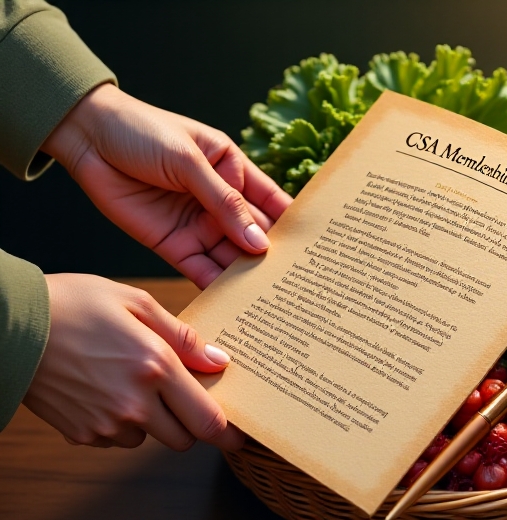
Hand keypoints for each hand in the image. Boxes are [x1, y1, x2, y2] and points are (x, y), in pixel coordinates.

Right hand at [23, 274, 244, 450]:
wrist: (10, 326)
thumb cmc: (74, 304)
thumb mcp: (136, 303)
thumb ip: (183, 337)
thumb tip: (219, 361)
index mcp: (155, 368)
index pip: (207, 420)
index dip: (228, 434)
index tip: (237, 436)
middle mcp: (134, 404)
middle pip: (183, 439)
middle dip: (189, 422)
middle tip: (180, 395)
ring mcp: (106, 424)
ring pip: (149, 440)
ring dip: (153, 422)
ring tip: (132, 383)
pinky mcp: (81, 434)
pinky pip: (117, 439)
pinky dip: (121, 424)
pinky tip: (106, 390)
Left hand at [42, 84, 292, 288]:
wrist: (87, 138)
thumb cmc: (141, 131)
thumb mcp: (190, 160)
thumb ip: (224, 203)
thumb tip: (259, 241)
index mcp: (232, 169)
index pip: (271, 201)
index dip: (293, 222)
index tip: (316, 246)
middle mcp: (219, 201)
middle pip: (253, 234)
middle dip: (274, 257)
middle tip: (298, 282)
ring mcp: (197, 223)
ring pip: (229, 256)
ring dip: (247, 276)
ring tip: (271, 297)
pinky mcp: (172, 243)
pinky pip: (199, 268)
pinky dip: (215, 284)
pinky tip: (234, 299)